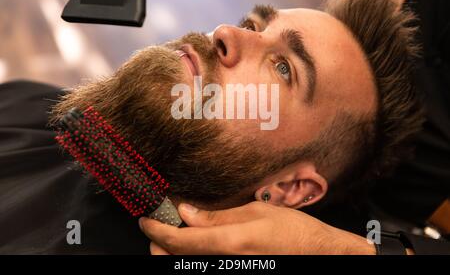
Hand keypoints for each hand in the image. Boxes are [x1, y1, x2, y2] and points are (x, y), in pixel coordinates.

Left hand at [139, 201, 375, 254]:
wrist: (317, 256)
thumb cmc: (292, 231)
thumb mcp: (256, 213)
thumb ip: (217, 216)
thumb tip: (186, 212)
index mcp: (229, 244)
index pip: (178, 241)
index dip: (156, 230)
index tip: (145, 220)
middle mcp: (224, 264)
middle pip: (174, 260)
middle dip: (159, 244)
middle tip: (159, 226)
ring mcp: (229, 271)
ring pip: (186, 266)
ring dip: (173, 252)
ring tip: (177, 234)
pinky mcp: (235, 273)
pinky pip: (202, 268)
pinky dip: (191, 258)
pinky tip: (197, 245)